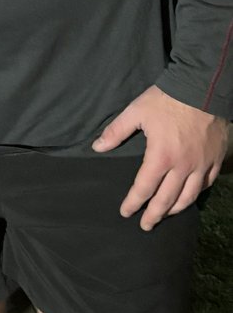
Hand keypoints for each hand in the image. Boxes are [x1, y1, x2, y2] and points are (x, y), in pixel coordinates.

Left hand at [92, 85, 228, 229]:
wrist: (202, 88)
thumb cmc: (166, 99)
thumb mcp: (136, 111)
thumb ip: (116, 131)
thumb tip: (97, 147)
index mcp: (161, 156)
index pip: (144, 188)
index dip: (133, 202)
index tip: (125, 212)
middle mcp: (183, 167)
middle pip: (167, 200)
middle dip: (154, 215)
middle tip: (145, 225)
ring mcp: (202, 165)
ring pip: (189, 196)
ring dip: (175, 209)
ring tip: (166, 215)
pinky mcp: (215, 159)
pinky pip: (206, 184)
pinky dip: (196, 194)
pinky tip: (189, 196)